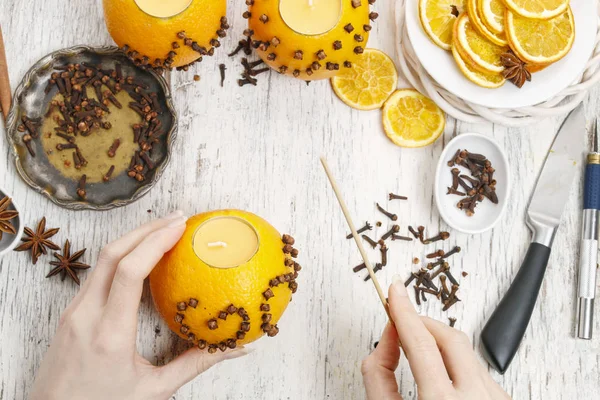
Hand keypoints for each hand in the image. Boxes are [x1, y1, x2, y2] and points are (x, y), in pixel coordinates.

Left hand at [29, 211, 251, 399]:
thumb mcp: (153, 390)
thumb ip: (195, 365)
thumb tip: (234, 348)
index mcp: (110, 334)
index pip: (130, 271)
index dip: (156, 242)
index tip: (181, 227)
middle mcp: (86, 315)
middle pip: (113, 253)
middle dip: (147, 229)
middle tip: (179, 219)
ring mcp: (73, 312)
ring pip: (101, 260)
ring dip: (133, 239)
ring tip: (163, 231)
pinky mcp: (69, 314)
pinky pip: (96, 274)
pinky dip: (120, 257)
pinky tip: (140, 257)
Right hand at [361, 275, 510, 399]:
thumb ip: (379, 376)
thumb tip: (387, 337)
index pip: (421, 343)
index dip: (404, 312)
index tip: (395, 291)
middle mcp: (475, 398)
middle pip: (449, 338)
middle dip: (422, 325)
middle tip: (401, 325)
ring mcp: (494, 399)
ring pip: (465, 353)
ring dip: (439, 347)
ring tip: (420, 360)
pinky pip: (478, 369)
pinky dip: (456, 365)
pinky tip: (443, 380)